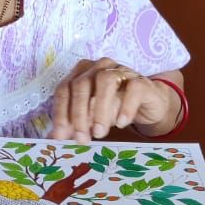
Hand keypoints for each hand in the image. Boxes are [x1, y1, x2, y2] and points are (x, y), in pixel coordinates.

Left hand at [50, 58, 176, 141]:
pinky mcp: (141, 81)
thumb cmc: (115, 107)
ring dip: (99, 109)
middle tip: (81, 138)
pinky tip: (121, 123)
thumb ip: (75, 123)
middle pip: (81, 84)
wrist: (148, 105)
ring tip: (99, 132)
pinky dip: (126, 107)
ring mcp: (121, 70)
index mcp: (82, 72)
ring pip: (106, 81)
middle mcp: (99, 66)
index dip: (60, 112)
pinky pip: (133, 88)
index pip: (64, 88)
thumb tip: (56, 136)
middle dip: (78, 113)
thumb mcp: (92, 116)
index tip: (59, 135)